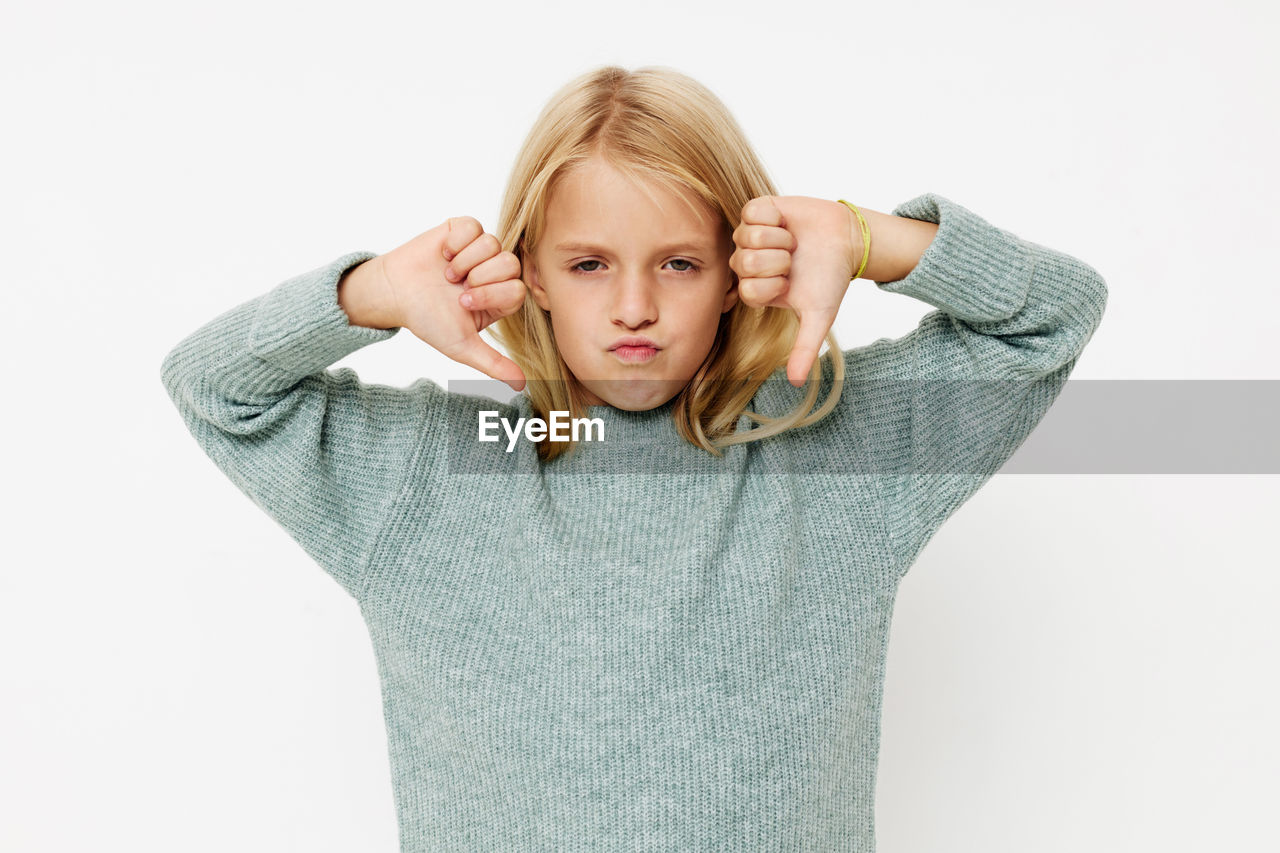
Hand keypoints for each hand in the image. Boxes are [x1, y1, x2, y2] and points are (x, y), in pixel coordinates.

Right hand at [377, 216, 527, 391]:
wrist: (394, 293)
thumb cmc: (428, 320)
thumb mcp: (462, 347)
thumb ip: (494, 364)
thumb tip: (522, 386)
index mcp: (500, 298)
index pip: (516, 289)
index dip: (491, 294)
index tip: (464, 302)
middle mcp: (494, 273)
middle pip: (510, 264)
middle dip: (479, 277)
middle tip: (456, 288)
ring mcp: (480, 249)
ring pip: (493, 243)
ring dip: (465, 261)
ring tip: (447, 273)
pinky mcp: (463, 229)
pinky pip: (474, 226)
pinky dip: (455, 242)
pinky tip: (443, 255)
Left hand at [730, 196, 863, 385]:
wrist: (846, 240)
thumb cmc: (829, 279)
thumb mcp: (819, 317)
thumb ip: (805, 349)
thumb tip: (797, 383)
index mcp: (755, 290)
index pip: (747, 290)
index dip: (773, 284)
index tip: (790, 282)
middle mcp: (747, 264)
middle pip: (744, 263)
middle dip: (777, 260)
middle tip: (793, 260)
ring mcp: (749, 237)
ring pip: (746, 237)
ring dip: (778, 239)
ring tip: (792, 242)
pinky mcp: (757, 210)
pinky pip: (751, 212)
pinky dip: (774, 217)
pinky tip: (785, 222)